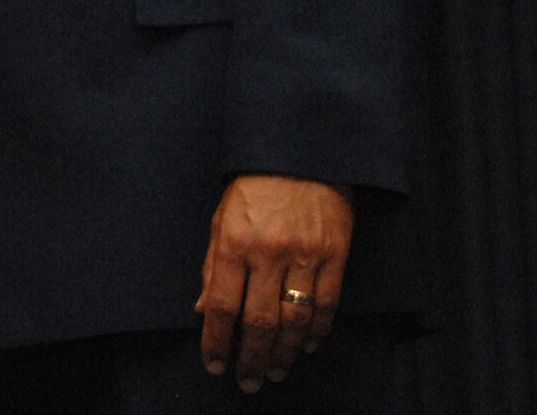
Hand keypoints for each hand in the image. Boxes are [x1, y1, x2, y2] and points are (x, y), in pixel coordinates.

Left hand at [197, 175, 353, 391]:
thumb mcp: (221, 220)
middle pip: (259, 321)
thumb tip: (201, 309)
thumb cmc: (254, 188)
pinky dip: (316, 331)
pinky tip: (305, 345)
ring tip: (274, 370)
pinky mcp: (335, 254)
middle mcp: (268, 253)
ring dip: (283, 353)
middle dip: (250, 357)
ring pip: (294, 320)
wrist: (299, 155)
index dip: (217, 341)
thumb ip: (212, 267)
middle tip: (248, 381)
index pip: (222, 305)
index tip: (215, 364)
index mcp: (233, 243)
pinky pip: (327, 304)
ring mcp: (305, 255)